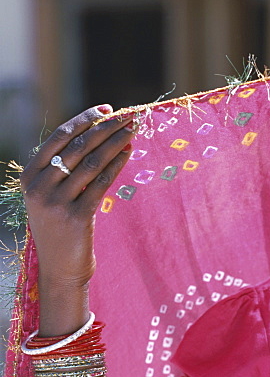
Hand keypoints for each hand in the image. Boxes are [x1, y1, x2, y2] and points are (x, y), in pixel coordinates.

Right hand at [21, 106, 136, 290]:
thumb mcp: (51, 195)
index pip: (60, 138)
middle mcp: (39, 186)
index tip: (107, 108)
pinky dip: (117, 164)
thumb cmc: (59, 227)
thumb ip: (63, 168)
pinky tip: (129, 153)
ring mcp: (56, 202)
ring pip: (91, 162)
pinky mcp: (76, 216)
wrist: (60, 268)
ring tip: (133, 130)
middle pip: (78, 146)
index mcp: (29, 176)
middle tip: (129, 116)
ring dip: (116, 143)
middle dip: (106, 127)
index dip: (85, 119)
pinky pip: (101, 183)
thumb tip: (98, 133)